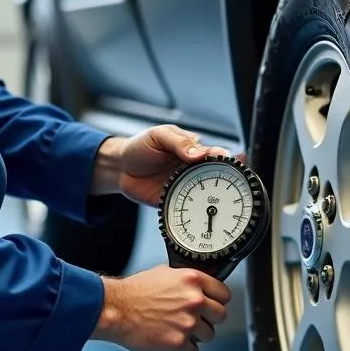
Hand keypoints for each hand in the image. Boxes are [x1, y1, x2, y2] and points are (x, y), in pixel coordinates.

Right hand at [90, 265, 231, 350]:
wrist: (116, 309)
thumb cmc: (133, 292)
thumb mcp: (163, 273)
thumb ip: (184, 281)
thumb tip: (195, 287)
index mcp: (192, 280)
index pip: (224, 293)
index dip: (219, 300)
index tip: (214, 305)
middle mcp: (194, 300)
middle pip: (220, 315)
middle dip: (209, 319)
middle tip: (197, 319)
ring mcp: (188, 322)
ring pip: (209, 335)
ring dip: (197, 335)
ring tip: (181, 330)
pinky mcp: (179, 342)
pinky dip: (184, 350)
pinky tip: (174, 341)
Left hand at [114, 124, 231, 206]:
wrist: (120, 167)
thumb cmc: (140, 147)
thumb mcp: (158, 136)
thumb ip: (178, 142)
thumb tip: (198, 153)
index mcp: (192, 150)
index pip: (214, 153)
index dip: (225, 158)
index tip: (230, 162)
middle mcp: (192, 169)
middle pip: (216, 176)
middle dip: (227, 181)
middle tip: (230, 184)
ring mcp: (185, 186)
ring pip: (206, 194)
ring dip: (214, 198)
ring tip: (219, 201)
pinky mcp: (175, 201)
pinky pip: (188, 208)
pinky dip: (196, 212)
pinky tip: (202, 214)